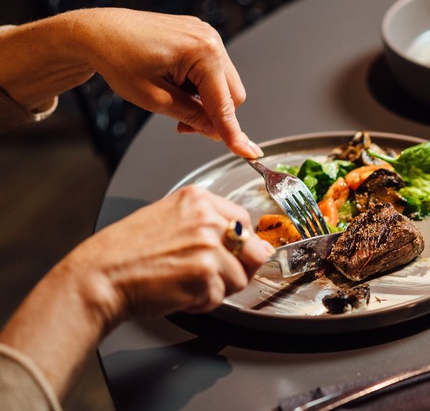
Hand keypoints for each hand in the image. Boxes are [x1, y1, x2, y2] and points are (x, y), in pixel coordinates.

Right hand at [63, 186, 273, 323]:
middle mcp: (207, 219)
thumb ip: (205, 223)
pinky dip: (202, 303)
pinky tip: (179, 293)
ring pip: (240, 278)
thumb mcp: (168, 217)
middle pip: (255, 250)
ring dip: (218, 288)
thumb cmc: (126, 252)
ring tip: (188, 283)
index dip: (242, 244)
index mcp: (199, 200)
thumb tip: (243, 239)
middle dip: (240, 268)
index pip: (244, 221)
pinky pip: (220, 298)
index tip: (232, 255)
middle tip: (214, 275)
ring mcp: (209, 246)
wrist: (100, 276)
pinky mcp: (206, 275)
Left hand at [73, 8, 261, 157]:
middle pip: (232, 94)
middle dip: (213, 115)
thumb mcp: (155, 99)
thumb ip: (192, 116)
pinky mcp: (199, 37)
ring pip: (223, 84)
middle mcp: (211, 40)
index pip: (224, 103)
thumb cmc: (118, 58)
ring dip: (206, 101)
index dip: (232, 132)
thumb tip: (215, 132)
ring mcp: (206, 36)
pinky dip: (200, 86)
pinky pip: (212, 71)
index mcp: (203, 52)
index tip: (247, 152)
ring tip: (174, 102)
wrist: (98, 33)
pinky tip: (177, 86)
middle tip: (184, 126)